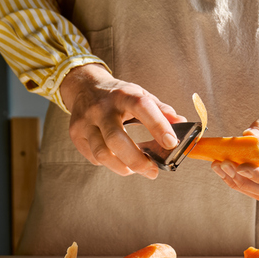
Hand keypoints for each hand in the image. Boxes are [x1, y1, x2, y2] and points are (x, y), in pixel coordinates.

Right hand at [60, 64, 185, 177]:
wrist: (84, 86)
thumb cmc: (118, 94)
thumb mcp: (141, 94)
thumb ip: (162, 110)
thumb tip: (182, 125)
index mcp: (124, 94)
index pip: (142, 107)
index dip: (158, 126)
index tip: (172, 143)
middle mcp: (102, 107)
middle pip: (116, 139)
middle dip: (137, 160)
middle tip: (153, 171)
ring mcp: (85, 121)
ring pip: (102, 153)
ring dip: (123, 167)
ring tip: (136, 169)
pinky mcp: (76, 134)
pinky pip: (94, 157)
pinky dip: (109, 163)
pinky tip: (118, 159)